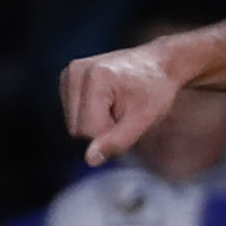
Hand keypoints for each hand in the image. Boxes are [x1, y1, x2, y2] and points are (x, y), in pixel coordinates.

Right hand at [59, 39, 187, 166]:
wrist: (157, 64)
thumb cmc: (155, 91)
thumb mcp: (144, 119)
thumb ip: (117, 141)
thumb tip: (90, 160)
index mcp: (96, 77)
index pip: (89, 130)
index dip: (112, 133)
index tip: (130, 117)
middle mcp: (76, 72)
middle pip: (77, 129)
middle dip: (101, 129)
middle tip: (124, 112)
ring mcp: (70, 74)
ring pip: (73, 125)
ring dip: (95, 123)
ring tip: (116, 105)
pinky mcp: (67, 79)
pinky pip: (72, 116)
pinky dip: (89, 115)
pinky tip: (106, 101)